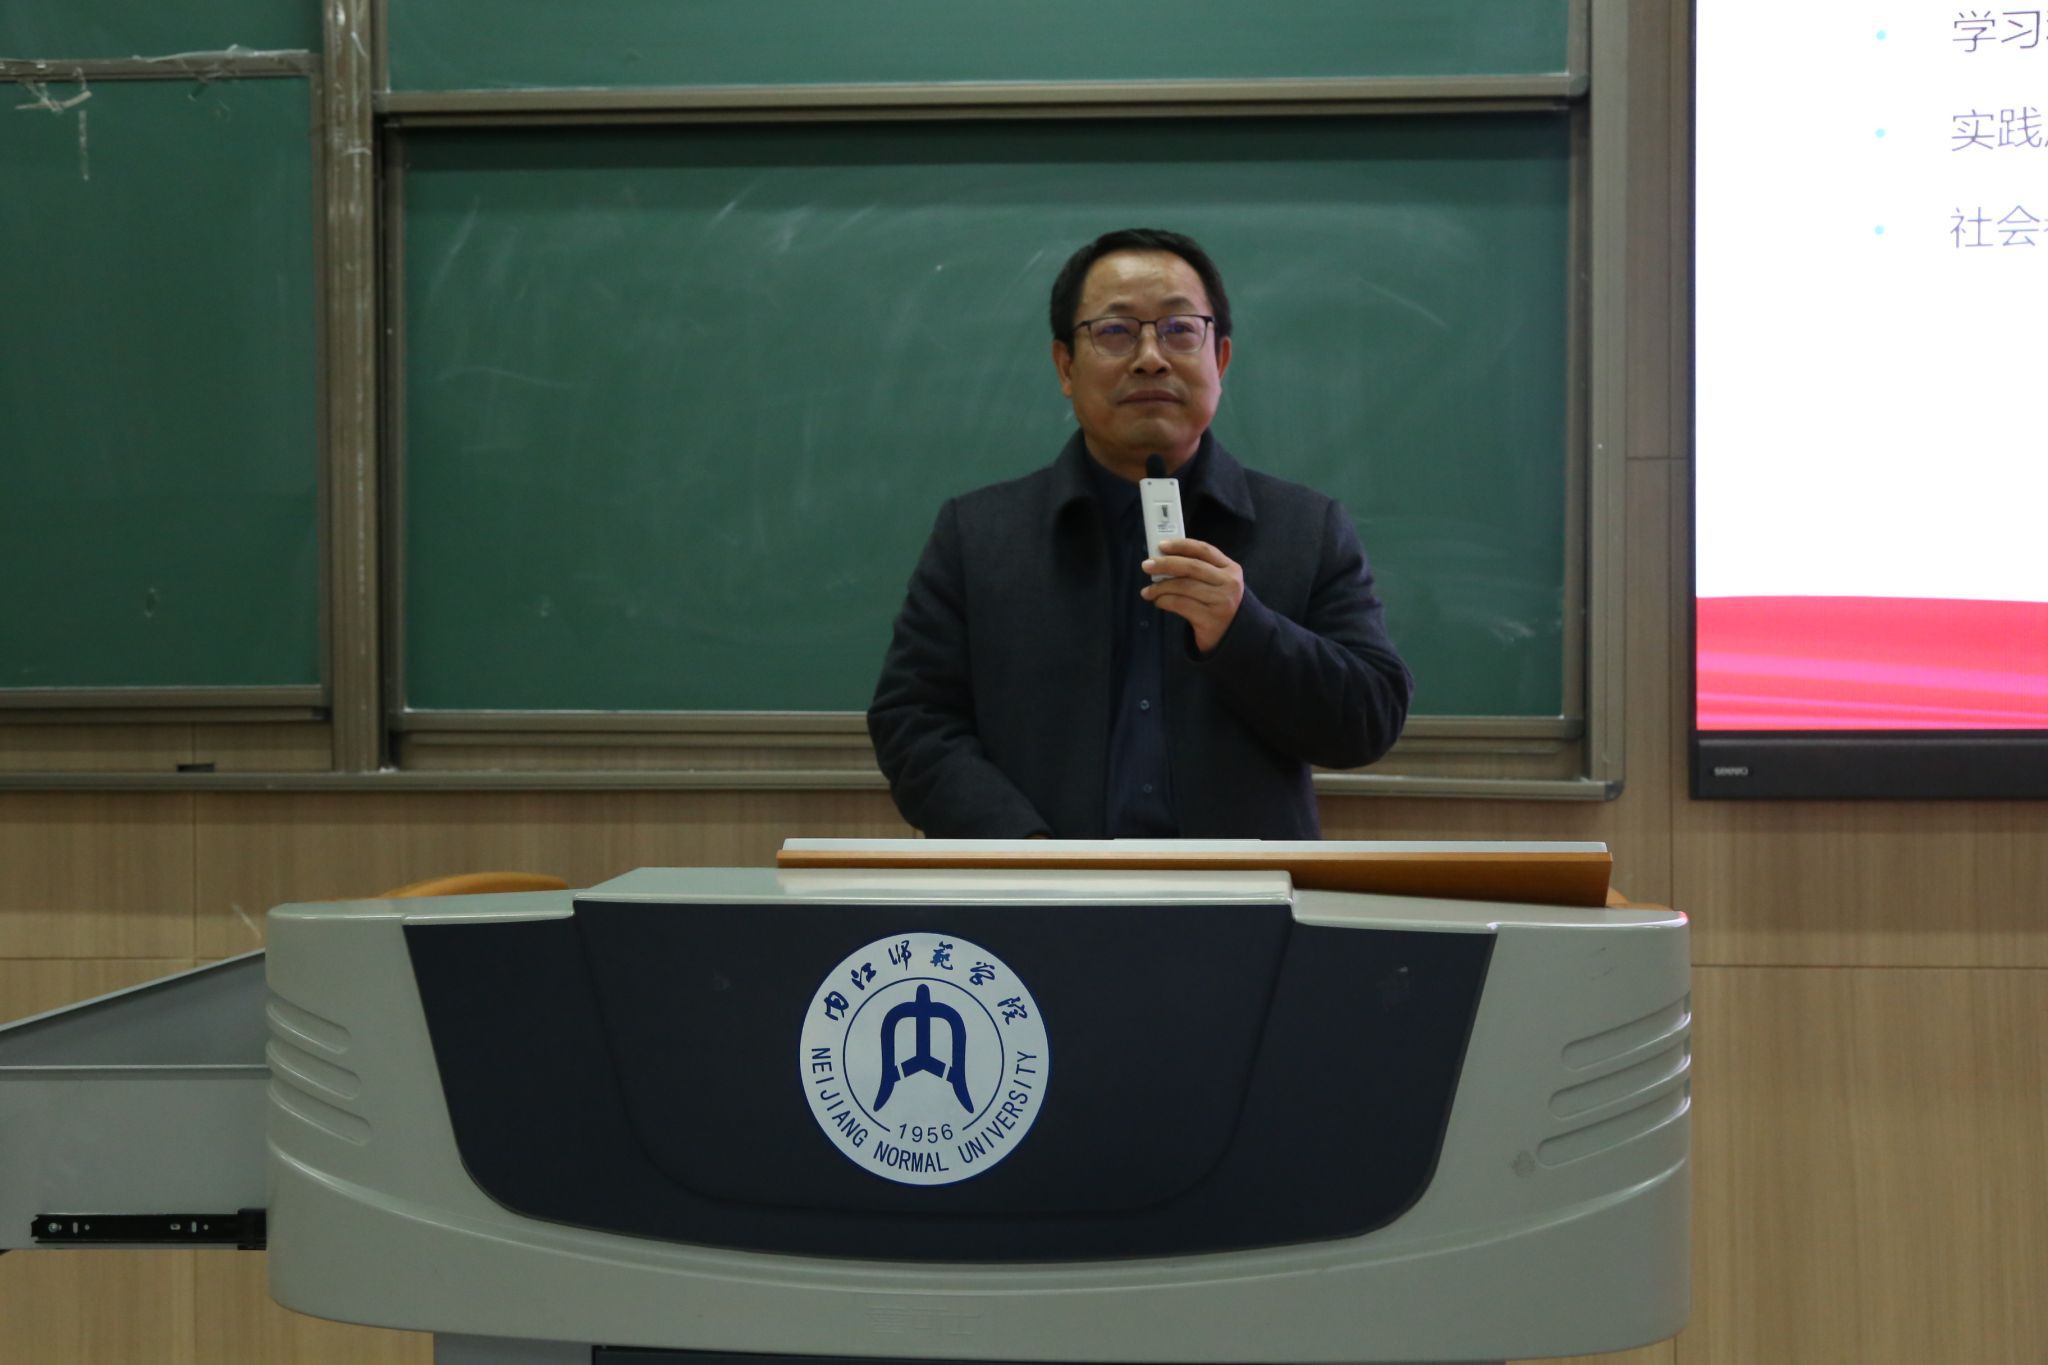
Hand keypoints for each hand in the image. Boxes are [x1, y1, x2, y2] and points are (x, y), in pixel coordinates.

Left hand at [1141, 537, 1243, 654]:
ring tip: (1148, 591)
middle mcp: (1229, 583)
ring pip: (1184, 586)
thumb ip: (1197, 570)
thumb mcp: (1217, 583)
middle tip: (1147, 566)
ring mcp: (1221, 601)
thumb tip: (1163, 560)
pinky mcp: (1210, 619)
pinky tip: (1159, 602)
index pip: (1204, 550)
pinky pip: (1180, 605)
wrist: (1233, 635)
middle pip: (1192, 567)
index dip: (1181, 545)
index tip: (1161, 546)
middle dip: (1165, 564)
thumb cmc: (1218, 604)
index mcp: (1231, 569)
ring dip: (1160, 587)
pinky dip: (1165, 601)